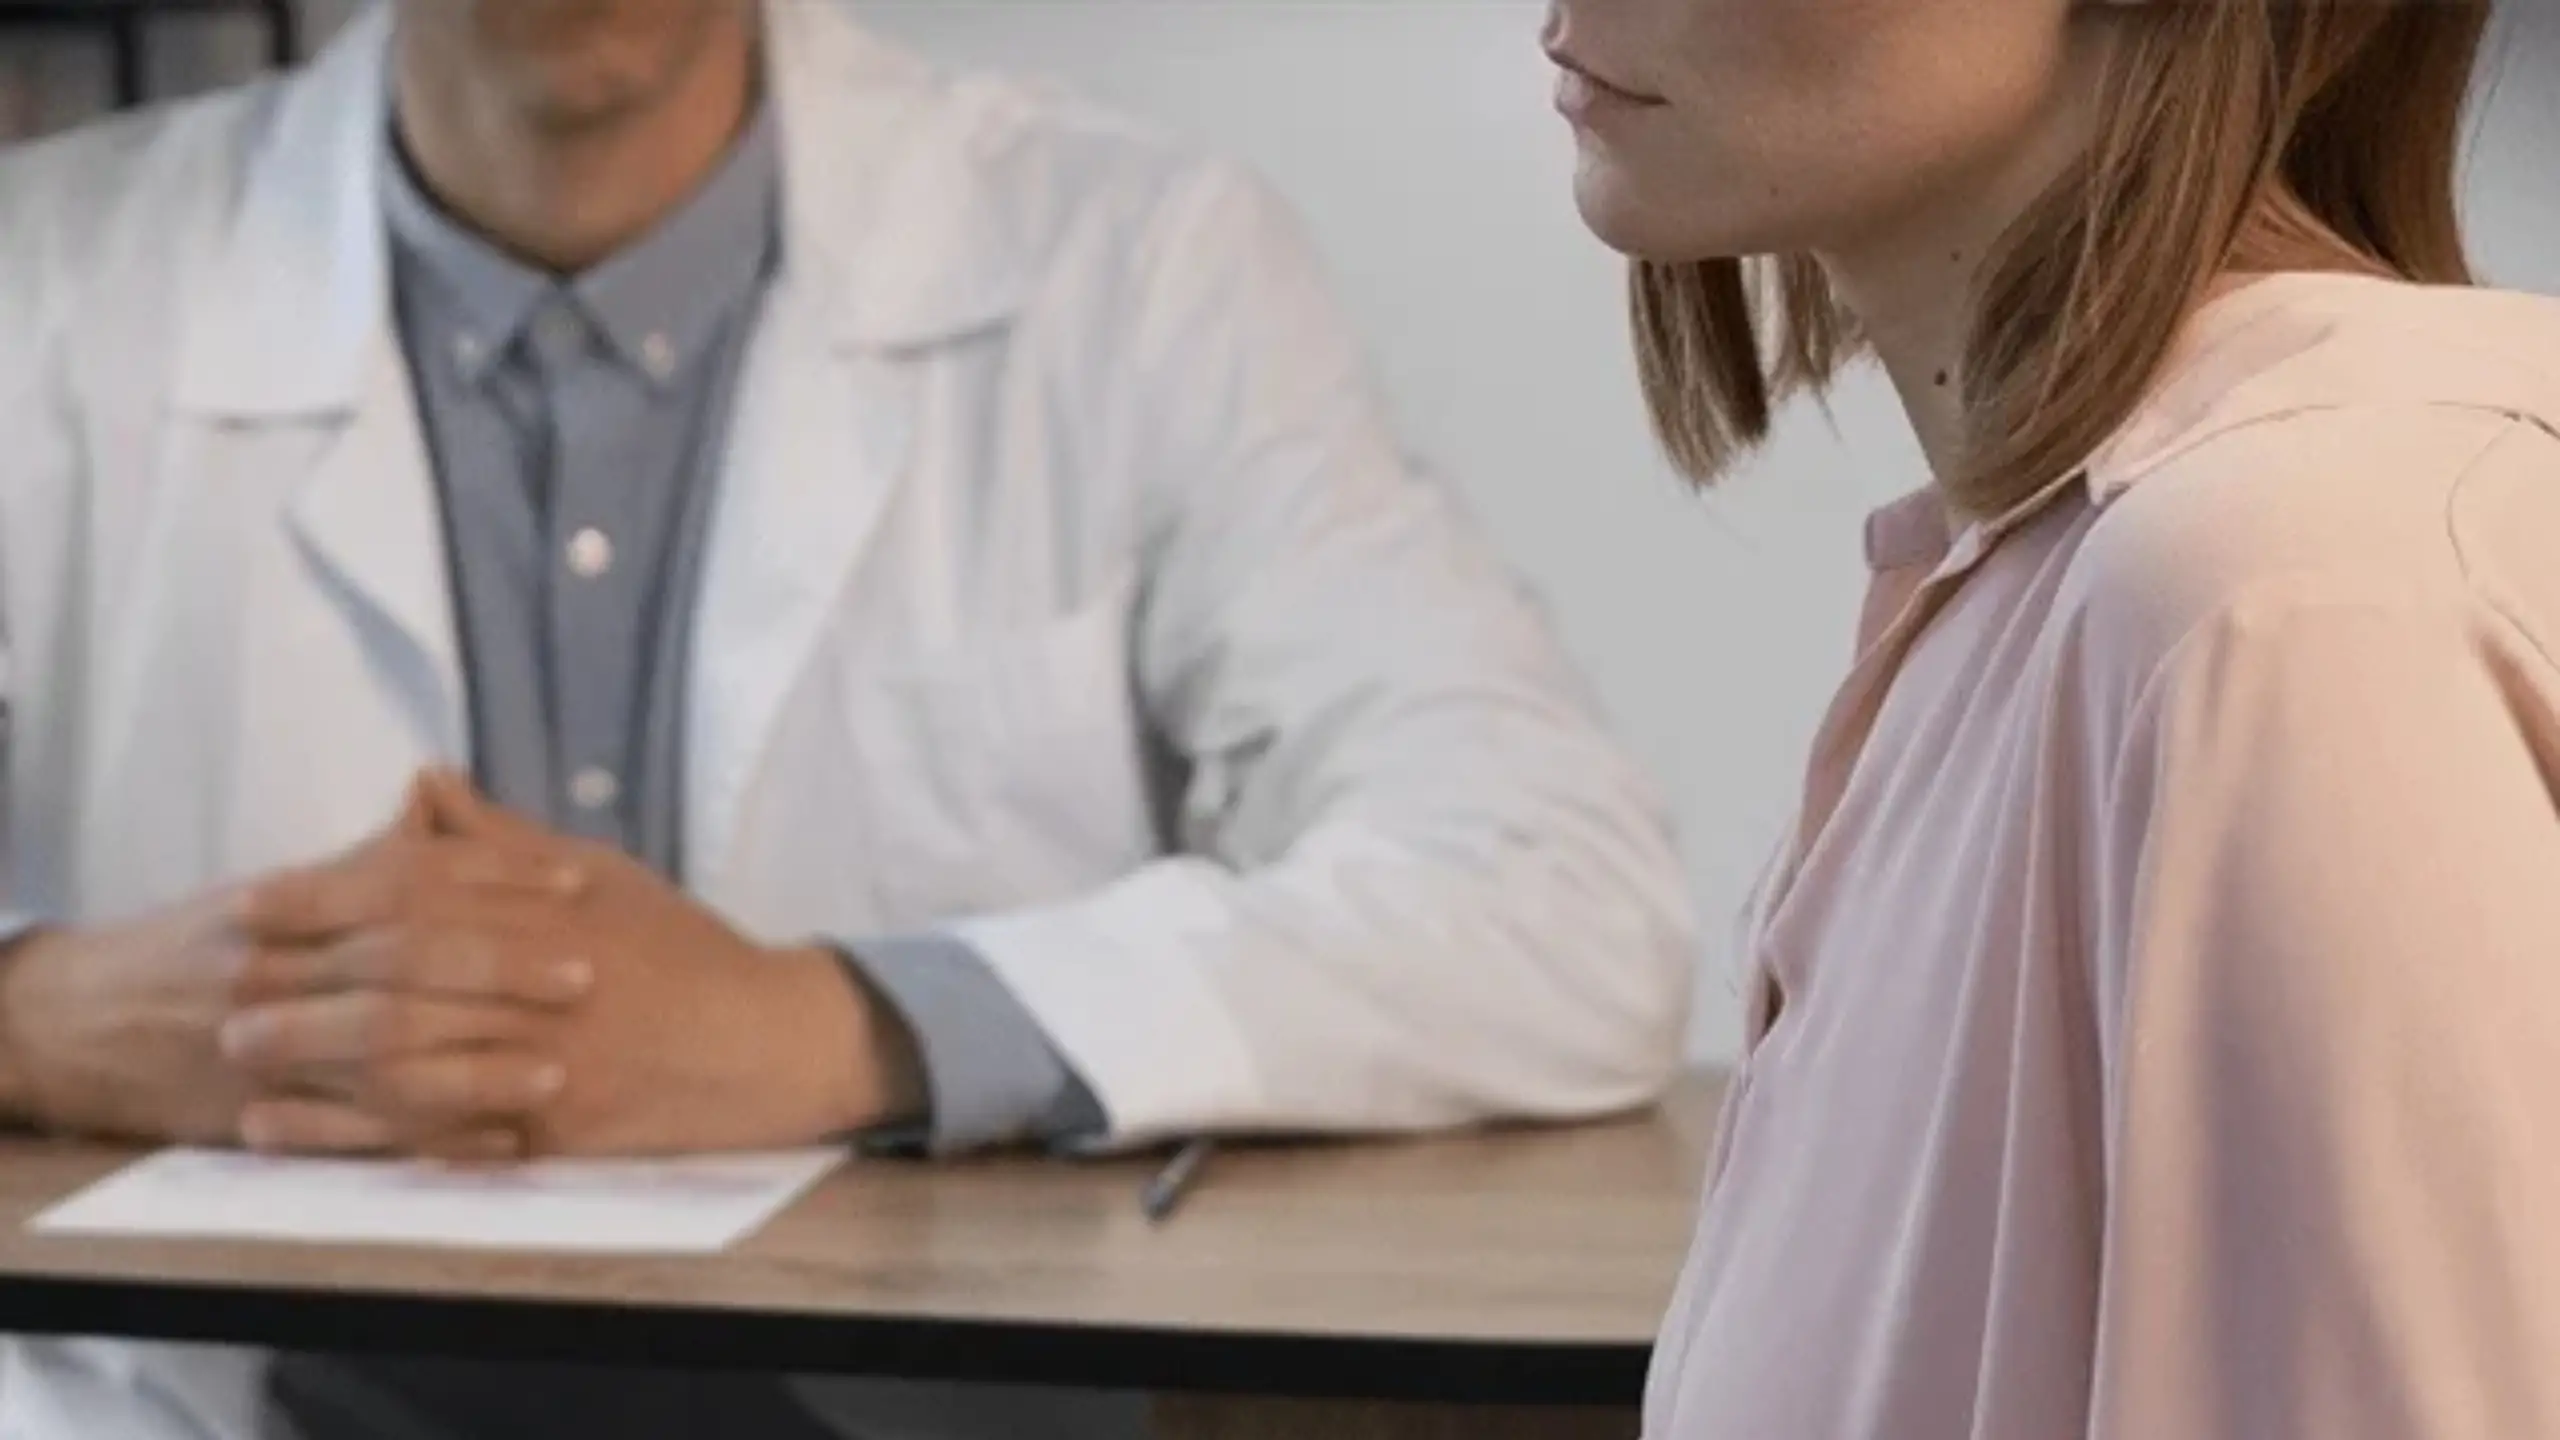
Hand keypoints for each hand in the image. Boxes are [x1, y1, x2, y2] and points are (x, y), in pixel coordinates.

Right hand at [0, 783, 585, 1145]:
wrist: (82, 1023)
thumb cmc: (202, 946)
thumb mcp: (277, 888)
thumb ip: (367, 855)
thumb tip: (441, 792)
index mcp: (291, 905)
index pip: (408, 879)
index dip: (496, 876)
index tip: (577, 881)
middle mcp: (281, 971)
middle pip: (404, 962)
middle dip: (501, 966)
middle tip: (587, 972)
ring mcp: (271, 1051)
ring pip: (384, 1055)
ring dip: (477, 1065)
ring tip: (557, 1069)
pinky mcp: (265, 1121)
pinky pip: (360, 1138)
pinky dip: (433, 1141)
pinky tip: (502, 1143)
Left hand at [225, 774, 914, 1157]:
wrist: (767, 1043)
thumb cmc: (681, 952)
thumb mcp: (600, 874)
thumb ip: (502, 842)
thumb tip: (423, 785)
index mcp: (548, 912)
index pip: (416, 895)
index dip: (325, 898)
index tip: (252, 903)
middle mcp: (540, 986)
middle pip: (398, 984)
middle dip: (301, 990)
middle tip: (222, 994)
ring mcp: (546, 1066)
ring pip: (409, 1067)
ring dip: (315, 1069)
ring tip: (242, 1065)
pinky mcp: (553, 1137)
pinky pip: (444, 1140)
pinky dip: (363, 1139)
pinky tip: (301, 1136)